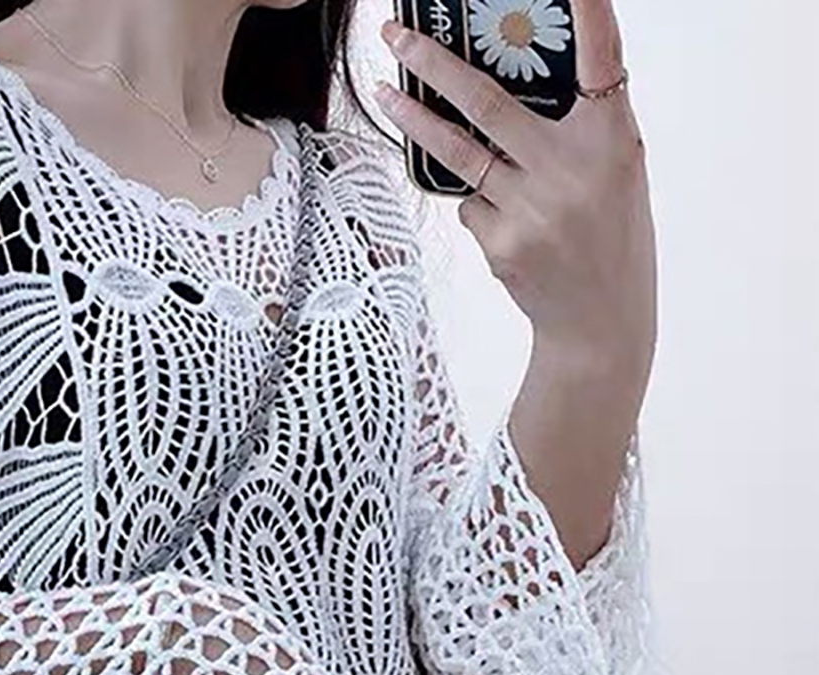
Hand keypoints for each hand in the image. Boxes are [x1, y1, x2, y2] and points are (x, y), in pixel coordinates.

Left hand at [376, 0, 656, 376]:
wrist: (599, 320)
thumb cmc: (610, 235)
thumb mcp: (614, 169)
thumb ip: (576, 127)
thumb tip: (508, 83)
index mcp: (613, 138)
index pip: (601, 60)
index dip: (589, 12)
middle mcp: (571, 167)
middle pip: (488, 103)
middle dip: (434, 64)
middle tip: (397, 36)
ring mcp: (531, 207)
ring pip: (459, 152)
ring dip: (414, 120)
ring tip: (384, 92)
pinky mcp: (500, 242)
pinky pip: (470, 203)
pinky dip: (477, 201)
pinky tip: (506, 220)